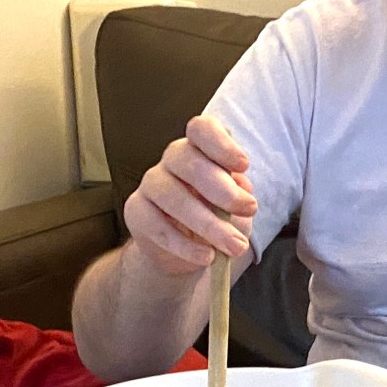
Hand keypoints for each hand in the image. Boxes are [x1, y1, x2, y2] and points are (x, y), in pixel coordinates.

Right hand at [122, 115, 257, 275]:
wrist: (188, 251)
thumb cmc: (217, 216)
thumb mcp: (235, 205)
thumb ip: (240, 194)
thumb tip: (242, 192)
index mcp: (200, 148)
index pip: (202, 129)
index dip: (221, 143)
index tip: (243, 165)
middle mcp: (173, 159)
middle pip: (188, 160)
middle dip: (222, 188)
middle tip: (250, 209)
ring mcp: (151, 184)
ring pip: (172, 195)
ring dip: (208, 223)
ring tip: (235, 245)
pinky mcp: (136, 211)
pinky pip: (156, 225)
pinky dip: (185, 245)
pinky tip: (207, 256)